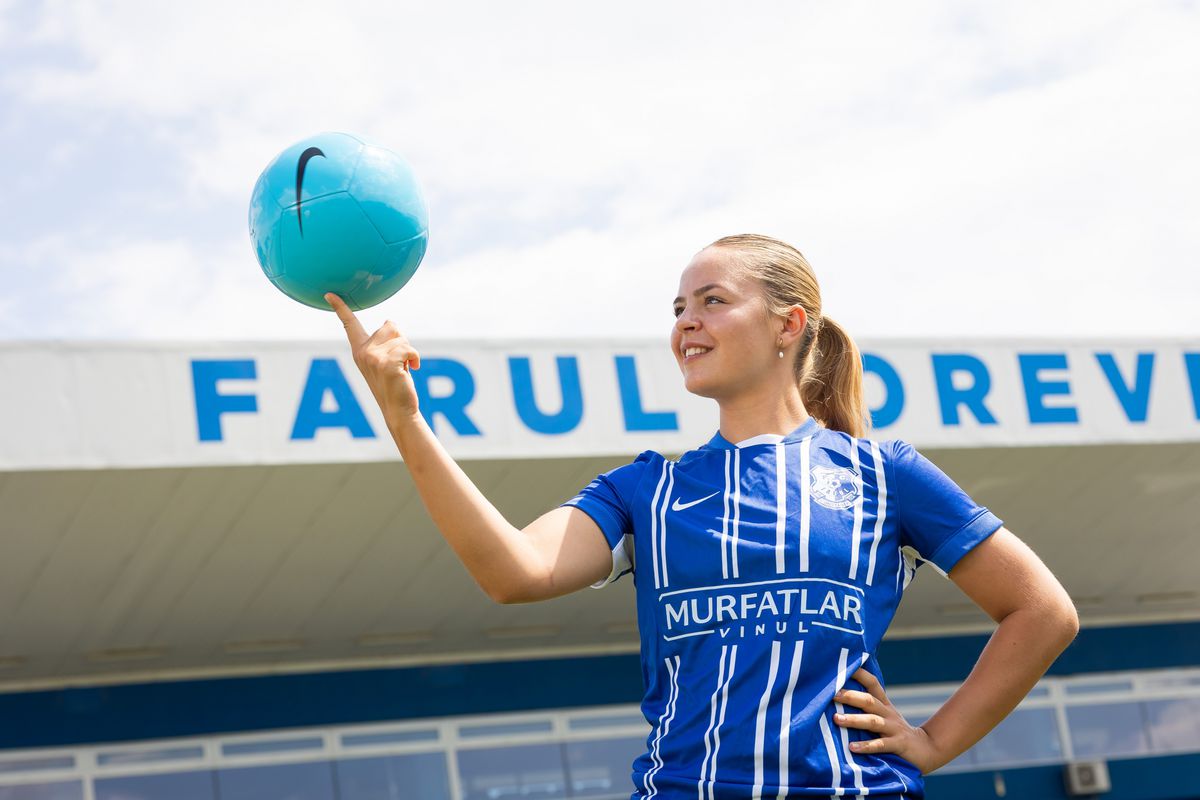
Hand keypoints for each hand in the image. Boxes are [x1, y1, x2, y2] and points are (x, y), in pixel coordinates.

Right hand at [325, 293, 422, 423]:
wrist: (399, 410)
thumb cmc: (395, 384)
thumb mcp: (385, 359)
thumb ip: (384, 341)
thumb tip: (389, 321)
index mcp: (359, 350)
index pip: (349, 324)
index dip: (340, 307)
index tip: (330, 294)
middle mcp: (362, 352)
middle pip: (390, 325)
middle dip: (401, 341)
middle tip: (398, 364)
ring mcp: (373, 358)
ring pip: (401, 336)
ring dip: (408, 351)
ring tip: (403, 369)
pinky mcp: (386, 364)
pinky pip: (408, 349)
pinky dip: (415, 358)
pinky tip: (411, 370)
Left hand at [833, 668, 941, 774]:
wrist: (926, 749)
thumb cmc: (895, 732)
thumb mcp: (883, 717)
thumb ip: (865, 709)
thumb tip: (838, 699)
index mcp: (884, 705)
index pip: (872, 684)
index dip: (859, 674)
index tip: (842, 667)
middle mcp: (888, 713)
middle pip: (869, 701)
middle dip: (850, 696)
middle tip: (832, 694)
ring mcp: (894, 728)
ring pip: (873, 721)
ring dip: (854, 720)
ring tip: (836, 719)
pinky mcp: (899, 745)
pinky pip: (881, 745)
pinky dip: (866, 746)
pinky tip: (852, 747)